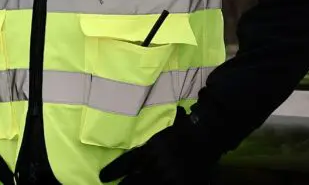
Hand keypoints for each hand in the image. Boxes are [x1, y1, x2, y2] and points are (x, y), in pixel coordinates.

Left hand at [99, 107, 219, 183]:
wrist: (205, 135)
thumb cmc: (183, 129)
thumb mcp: (162, 132)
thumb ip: (151, 142)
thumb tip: (137, 150)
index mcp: (150, 149)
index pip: (127, 162)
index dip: (114, 170)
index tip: (102, 177)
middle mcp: (156, 163)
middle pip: (135, 179)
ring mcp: (169, 174)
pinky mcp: (181, 181)